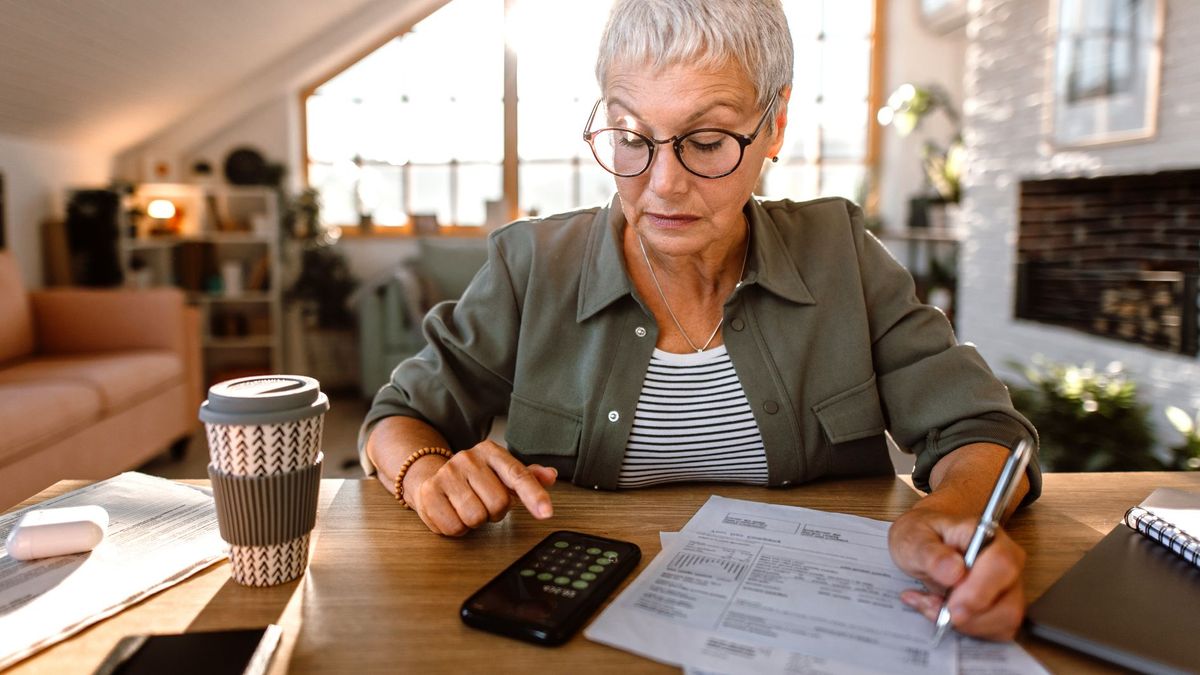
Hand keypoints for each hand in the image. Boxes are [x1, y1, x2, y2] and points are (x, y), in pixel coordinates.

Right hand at [403, 441, 556, 535]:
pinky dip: (457, 528)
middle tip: (485, 504)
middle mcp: (468, 458)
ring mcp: (447, 474)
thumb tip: (550, 476)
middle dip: (495, 512)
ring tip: (468, 508)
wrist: (431, 477)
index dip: (534, 495)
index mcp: (491, 451)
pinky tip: (453, 513)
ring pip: (475, 517)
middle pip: (498, 503)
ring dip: (476, 522)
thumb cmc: (475, 479)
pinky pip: (454, 527)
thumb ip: (528, 477)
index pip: (518, 475)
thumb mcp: (502, 474)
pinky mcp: (429, 493)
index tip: (546, 513)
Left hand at [888, 503, 1026, 640]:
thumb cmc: (921, 537)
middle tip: (934, 606)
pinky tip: (942, 613)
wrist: (924, 544)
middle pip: (1009, 601)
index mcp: (986, 534)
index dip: (979, 590)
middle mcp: (1007, 560)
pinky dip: (968, 628)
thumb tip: (955, 571)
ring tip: (932, 604)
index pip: (1001, 563)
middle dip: (971, 615)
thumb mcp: (912, 539)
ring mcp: (1009, 585)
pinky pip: (997, 629)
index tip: (952, 606)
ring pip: (1005, 620)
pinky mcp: (1004, 606)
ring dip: (966, 623)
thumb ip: (931, 553)